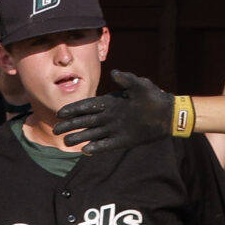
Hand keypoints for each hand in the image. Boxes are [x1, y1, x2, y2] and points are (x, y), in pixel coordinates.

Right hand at [54, 71, 176, 152]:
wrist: (167, 114)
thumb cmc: (154, 97)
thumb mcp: (140, 85)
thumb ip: (127, 79)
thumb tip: (114, 73)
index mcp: (110, 103)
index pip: (87, 106)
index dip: (74, 109)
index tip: (60, 113)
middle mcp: (110, 117)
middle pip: (85, 121)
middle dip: (70, 125)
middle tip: (56, 129)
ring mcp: (116, 129)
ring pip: (92, 134)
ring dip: (79, 137)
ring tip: (65, 142)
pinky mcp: (123, 141)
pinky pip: (107, 145)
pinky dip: (97, 148)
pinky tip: (85, 152)